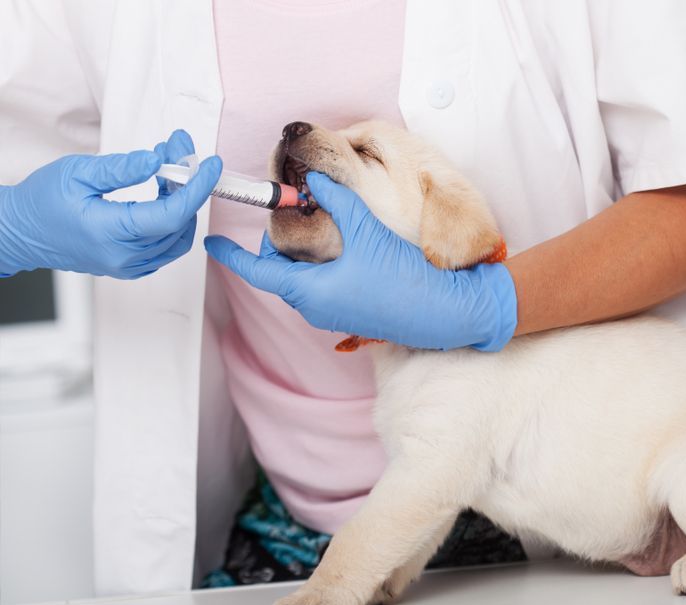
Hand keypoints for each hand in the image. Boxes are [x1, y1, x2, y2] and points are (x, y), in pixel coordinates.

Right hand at [0, 129, 221, 277]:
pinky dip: (173, 220)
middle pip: (178, 222)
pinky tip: (163, 193)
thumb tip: (157, 161)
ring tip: (168, 169)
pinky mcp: (130, 268)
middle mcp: (124, 257)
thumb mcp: (76, 173)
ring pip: (177, 236)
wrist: (21, 233)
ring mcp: (129, 267)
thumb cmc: (41, 201)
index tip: (210, 164)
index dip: (197, 187)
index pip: (172, 214)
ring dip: (181, 201)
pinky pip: (166, 247)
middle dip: (187, 184)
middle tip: (178, 151)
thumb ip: (121, 169)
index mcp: (110, 233)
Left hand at [204, 172, 516, 351]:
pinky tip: (346, 249)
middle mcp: (314, 309)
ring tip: (324, 227)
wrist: (446, 314)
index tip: (211, 243)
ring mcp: (332, 316)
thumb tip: (316, 178)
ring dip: (302, 255)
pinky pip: (321, 289)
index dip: (231, 254)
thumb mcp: (367, 232)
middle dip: (278, 244)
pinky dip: (320, 267)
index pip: (257, 270)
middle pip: (278, 272)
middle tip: (296, 213)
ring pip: (300, 281)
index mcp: (309, 291)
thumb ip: (337, 200)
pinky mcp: (351, 317)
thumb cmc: (405, 280)